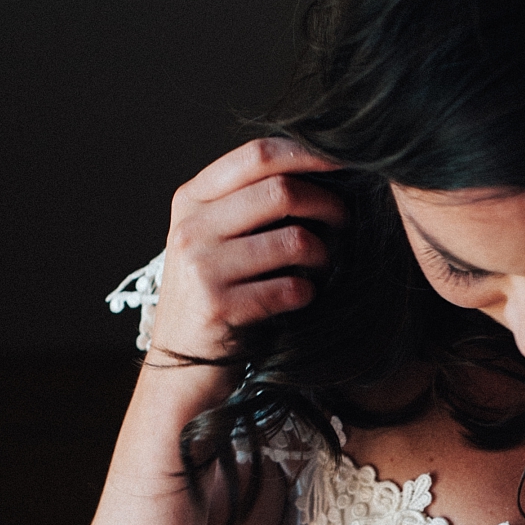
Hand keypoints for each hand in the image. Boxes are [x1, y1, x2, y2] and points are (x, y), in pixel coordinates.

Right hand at [149, 137, 345, 362]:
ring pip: (294, 241)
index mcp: (192, 199)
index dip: (308, 153)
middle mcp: (191, 227)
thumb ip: (249, 204)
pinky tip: (301, 299)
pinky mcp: (217, 307)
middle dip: (327, 205)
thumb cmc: (214, 299)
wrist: (179, 370)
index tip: (345, 162)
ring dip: (322, 255)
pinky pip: (290, 288)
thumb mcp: (214, 241)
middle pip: (281, 192)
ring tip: (320, 267)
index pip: (257, 155)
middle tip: (345, 222)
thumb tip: (321, 171)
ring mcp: (200, 267)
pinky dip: (307, 293)